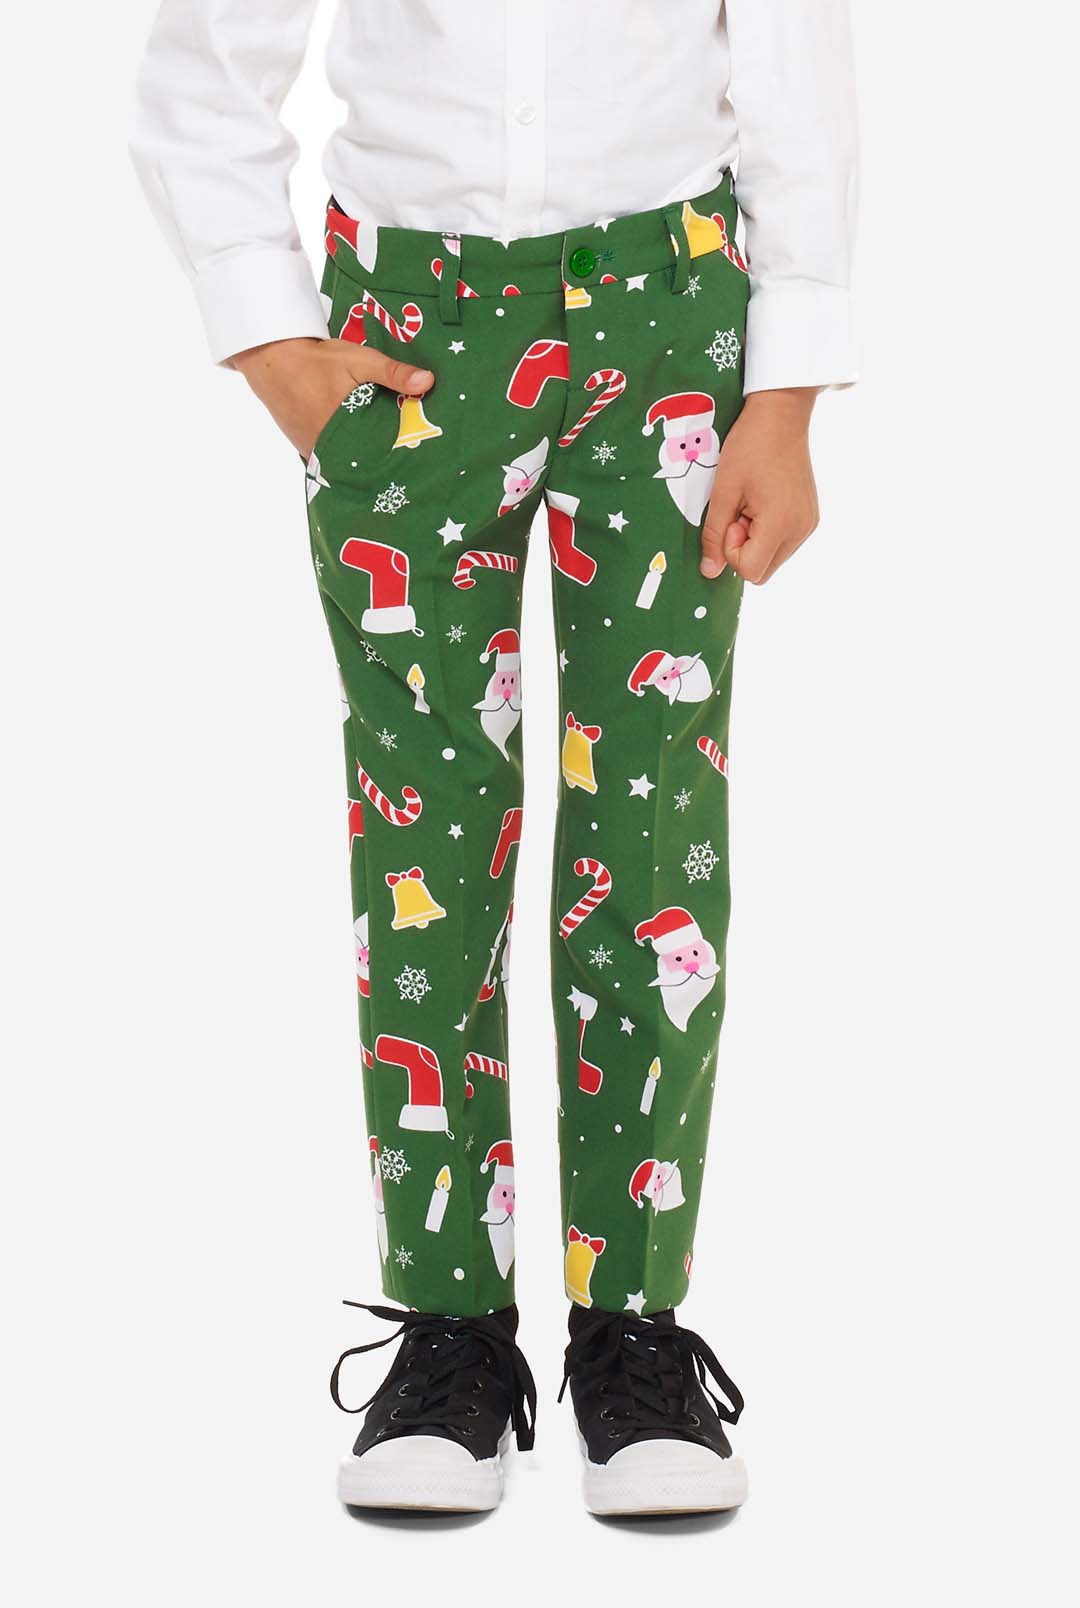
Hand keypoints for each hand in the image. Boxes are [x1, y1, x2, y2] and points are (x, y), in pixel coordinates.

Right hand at [231, 337, 433, 458]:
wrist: (272, 360)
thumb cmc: (318, 360)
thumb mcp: (360, 361)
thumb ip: (393, 373)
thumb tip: (428, 381)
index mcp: (347, 431)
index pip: (380, 456)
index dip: (397, 459)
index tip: (416, 462)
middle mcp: (329, 448)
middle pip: (363, 465)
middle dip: (383, 465)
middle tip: (408, 467)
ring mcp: (315, 452)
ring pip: (346, 466)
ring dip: (363, 464)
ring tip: (389, 464)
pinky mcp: (305, 449)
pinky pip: (330, 461)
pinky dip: (345, 459)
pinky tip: (361, 456)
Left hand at [701, 388, 819, 584]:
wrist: (781, 414)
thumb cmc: (750, 446)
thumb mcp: (723, 491)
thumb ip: (714, 535)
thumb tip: (709, 572)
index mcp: (781, 524)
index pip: (751, 571)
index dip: (732, 551)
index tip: (733, 518)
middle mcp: (801, 530)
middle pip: (763, 571)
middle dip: (744, 549)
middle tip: (740, 512)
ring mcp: (808, 524)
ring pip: (772, 559)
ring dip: (755, 541)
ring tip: (752, 505)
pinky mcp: (810, 517)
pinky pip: (783, 544)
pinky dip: (768, 532)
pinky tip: (764, 503)